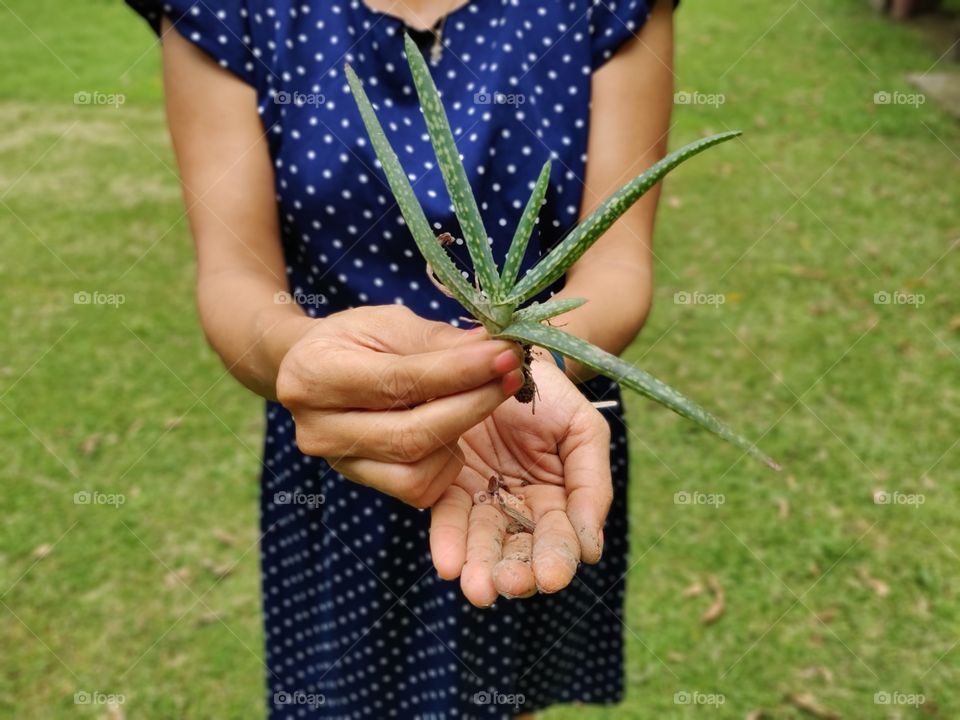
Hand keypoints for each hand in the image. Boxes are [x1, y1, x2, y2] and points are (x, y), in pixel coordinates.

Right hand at [276, 305, 523, 506]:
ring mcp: (339, 463)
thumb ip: (436, 340)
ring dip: (461, 434)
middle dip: (473, 405)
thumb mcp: (387, 322)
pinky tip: (452, 431)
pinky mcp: (363, 482)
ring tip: (477, 397)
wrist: (314, 370)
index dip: (459, 371)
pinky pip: (418, 488)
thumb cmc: (354, 338)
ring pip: (416, 470)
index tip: (505, 354)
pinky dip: (446, 462)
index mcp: (314, 375)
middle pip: (411, 435)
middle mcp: (318, 429)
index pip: (400, 382)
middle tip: (512, 376)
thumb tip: (493, 349)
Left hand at [428, 356, 613, 606]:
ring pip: (483, 540)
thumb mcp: (583, 431)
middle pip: (519, 548)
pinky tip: (449, 564)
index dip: (557, 557)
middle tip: (508, 584)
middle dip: (515, 570)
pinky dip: (448, 542)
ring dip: (481, 566)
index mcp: (559, 499)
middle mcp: (519, 507)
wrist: (503, 355)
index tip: (551, 577)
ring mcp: (482, 499)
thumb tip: (591, 550)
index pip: (559, 537)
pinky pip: (447, 516)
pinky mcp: (447, 486)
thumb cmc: (551, 394)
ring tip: (478, 587)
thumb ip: (592, 486)